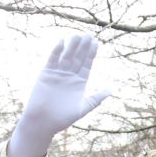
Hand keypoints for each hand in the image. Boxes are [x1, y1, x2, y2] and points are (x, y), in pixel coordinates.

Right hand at [8, 34, 111, 156]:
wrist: (43, 122)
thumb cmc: (63, 118)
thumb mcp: (84, 107)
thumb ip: (97, 98)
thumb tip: (111, 90)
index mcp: (79, 82)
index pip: (86, 64)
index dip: (91, 53)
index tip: (96, 42)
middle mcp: (69, 76)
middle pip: (77, 57)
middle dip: (83, 47)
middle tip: (89, 34)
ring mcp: (57, 74)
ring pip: (66, 56)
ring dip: (71, 46)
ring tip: (78, 35)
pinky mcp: (46, 74)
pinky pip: (52, 60)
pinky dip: (56, 51)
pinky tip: (62, 41)